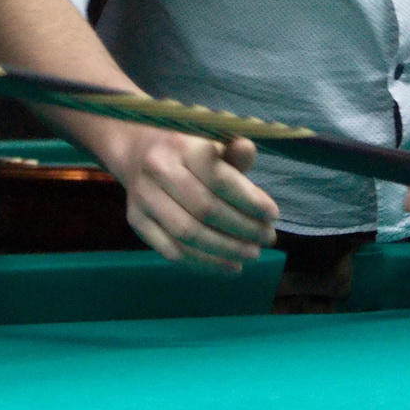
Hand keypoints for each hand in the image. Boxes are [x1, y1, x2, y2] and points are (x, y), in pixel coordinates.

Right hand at [98, 127, 277, 273]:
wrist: (136, 151)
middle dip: (242, 228)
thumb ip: (233, 153)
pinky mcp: (136, 220)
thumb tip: (248, 149)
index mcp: (182, 145)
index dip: (249, 200)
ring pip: (187, 234)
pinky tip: (228, 266)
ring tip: (251, 254)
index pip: (218, 178)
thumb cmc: (187, 150)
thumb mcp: (212, 143)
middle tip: (267, 238)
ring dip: (224, 250)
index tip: (272, 215)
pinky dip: (203, 263)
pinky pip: (171, 250)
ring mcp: (143, 197)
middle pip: (204, 209)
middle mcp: (158, 169)